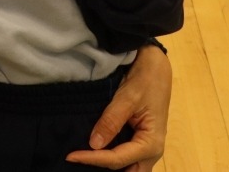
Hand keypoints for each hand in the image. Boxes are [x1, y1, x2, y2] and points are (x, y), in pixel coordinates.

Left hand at [67, 42, 171, 168]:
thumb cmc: (145, 80)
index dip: (93, 159)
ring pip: (130, 169)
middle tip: (79, 162)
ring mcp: (148, 149)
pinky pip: (129, 159)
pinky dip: (114, 161)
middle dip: (105, 171)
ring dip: (110, 168)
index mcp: (151, 143)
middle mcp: (152, 152)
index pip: (117, 159)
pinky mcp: (142, 143)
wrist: (156, 67)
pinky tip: (96, 155)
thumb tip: (94, 144)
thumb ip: (111, 121)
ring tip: (86, 160)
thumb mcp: (127, 98)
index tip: (72, 156)